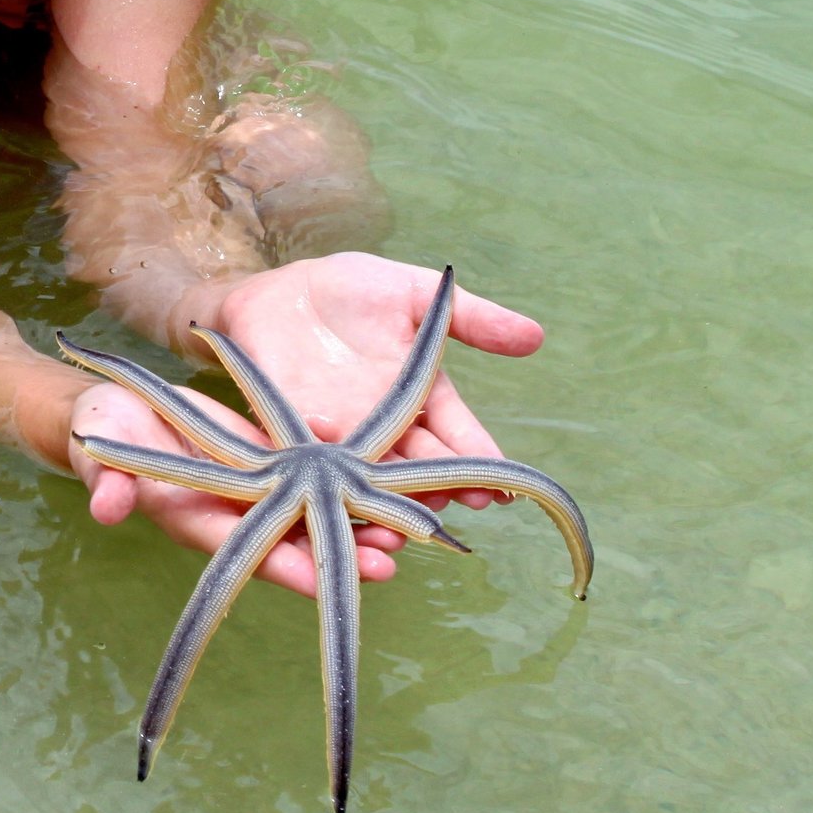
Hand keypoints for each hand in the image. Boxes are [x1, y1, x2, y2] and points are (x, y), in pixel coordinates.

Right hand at [66, 379, 401, 599]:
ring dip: (356, 525)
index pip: (245, 550)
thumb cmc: (102, 430)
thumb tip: (106, 508)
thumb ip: (108, 480)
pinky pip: (313, 478)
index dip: (283, 567)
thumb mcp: (100, 449)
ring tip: (407, 531)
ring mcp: (254, 491)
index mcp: (194, 519)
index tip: (322, 581)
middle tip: (390, 564)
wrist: (117, 411)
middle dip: (338, 556)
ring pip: (312, 515)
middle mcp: (232, 514)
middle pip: (292, 542)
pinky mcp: (268, 464)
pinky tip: (388, 480)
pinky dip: (348, 483)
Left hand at [178, 251, 540, 509]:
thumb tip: (535, 336)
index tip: (501, 486)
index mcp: (420, 399)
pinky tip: (332, 495)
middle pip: (417, 468)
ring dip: (384, 504)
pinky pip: (308, 465)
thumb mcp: (413, 294)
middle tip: (454, 506)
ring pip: (368, 481)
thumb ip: (470, 316)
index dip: (479, 460)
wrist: (277, 287)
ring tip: (401, 525)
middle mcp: (383, 428)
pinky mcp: (290, 434)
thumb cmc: (350, 290)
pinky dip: (320, 482)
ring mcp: (338, 436)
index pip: (458, 437)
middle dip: (436, 490)